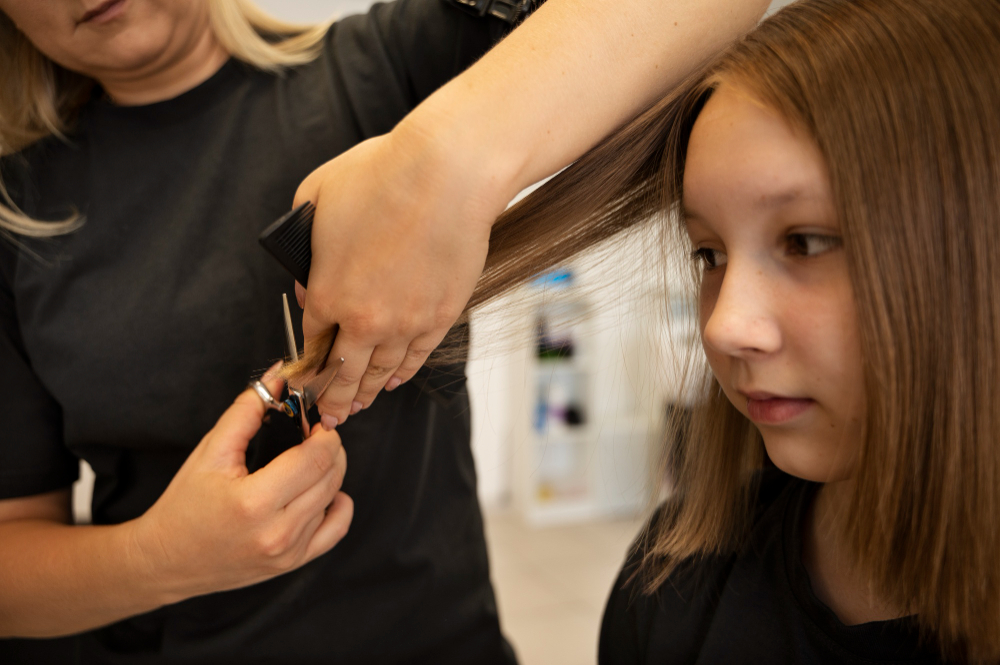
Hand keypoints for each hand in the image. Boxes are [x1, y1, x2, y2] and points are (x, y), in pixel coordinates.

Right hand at [130, 372, 352, 601]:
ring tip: (305, 460)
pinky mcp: (293, 563)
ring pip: (334, 497)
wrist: (166, 560)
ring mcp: (288, 552)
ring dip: (328, 471)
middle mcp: (277, 532)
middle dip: (329, 446)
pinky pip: (336, 529)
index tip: (314, 420)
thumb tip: (278, 377)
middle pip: (331, 475)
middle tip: (312, 435)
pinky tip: (323, 492)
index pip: (316, 457)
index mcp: (254, 502)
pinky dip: (337, 505)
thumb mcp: (211, 451)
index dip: (323, 432)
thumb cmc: (184, 506)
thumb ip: (247, 410)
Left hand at [292, 126, 510, 424]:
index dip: (305, 363)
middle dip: (330, 397)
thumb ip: (301, 248)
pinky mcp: (440, 317)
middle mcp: (364, 319)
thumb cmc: (382, 176)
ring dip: (364, 392)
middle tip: (326, 414)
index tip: (303, 377)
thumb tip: (306, 281)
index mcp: (326, 293)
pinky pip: (415, 358)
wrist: (446, 175)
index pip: (312, 341)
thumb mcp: (313, 198)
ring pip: (380, 371)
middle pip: (343, 371)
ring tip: (355, 407)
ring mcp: (406, 323)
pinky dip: (401, 374)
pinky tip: (392, 381)